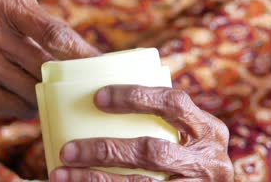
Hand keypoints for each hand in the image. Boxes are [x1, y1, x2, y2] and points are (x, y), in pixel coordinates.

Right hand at [0, 0, 98, 180]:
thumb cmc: (2, 50)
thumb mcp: (22, 29)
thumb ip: (56, 37)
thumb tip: (100, 60)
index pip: (56, 32)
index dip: (83, 54)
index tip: (104, 68)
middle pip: (47, 62)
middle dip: (66, 79)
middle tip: (83, 89)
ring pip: (35, 87)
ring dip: (45, 96)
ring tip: (40, 93)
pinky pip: (19, 105)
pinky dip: (28, 108)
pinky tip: (21, 103)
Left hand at [50, 85, 233, 181]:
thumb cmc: (185, 157)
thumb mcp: (185, 136)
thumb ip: (158, 121)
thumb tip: (96, 100)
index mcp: (208, 130)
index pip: (173, 103)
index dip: (136, 97)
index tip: (97, 97)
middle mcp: (208, 161)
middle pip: (151, 150)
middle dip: (105, 150)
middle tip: (67, 150)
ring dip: (95, 180)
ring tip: (62, 174)